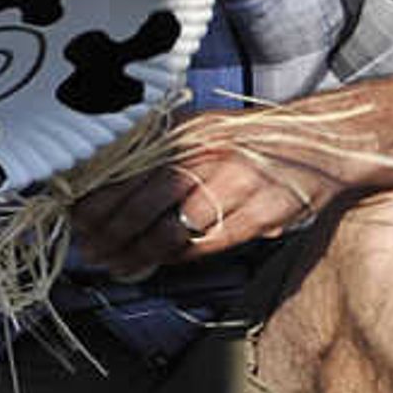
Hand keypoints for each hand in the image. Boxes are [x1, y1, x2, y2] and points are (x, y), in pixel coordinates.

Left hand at [68, 107, 338, 276]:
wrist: (319, 143)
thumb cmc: (245, 140)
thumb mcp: (197, 129)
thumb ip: (154, 150)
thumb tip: (95, 179)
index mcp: (184, 133)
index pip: (124, 171)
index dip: (94, 201)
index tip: (73, 219)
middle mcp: (207, 156)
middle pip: (140, 203)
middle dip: (107, 233)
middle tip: (87, 249)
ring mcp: (236, 186)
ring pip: (170, 230)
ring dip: (135, 253)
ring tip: (114, 264)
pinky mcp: (261, 215)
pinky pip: (206, 244)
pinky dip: (175, 258)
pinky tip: (156, 263)